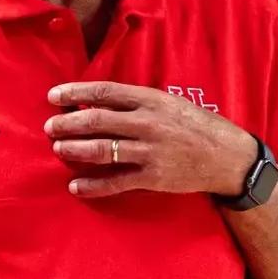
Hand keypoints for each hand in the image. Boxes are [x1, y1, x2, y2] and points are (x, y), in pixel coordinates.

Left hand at [44, 81, 258, 197]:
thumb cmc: (197, 125)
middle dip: (68, 124)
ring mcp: (149, 151)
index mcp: (150, 99)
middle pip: (96, 121)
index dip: (74, 93)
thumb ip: (137, 102)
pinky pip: (115, 181)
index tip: (53, 96)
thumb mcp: (169, 103)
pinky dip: (92, 185)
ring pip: (101, 150)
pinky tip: (75, 186)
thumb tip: (98, 103)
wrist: (228, 157)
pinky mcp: (152, 177)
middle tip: (50, 128)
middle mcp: (147, 123)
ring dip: (74, 150)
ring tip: (58, 149)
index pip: (103, 92)